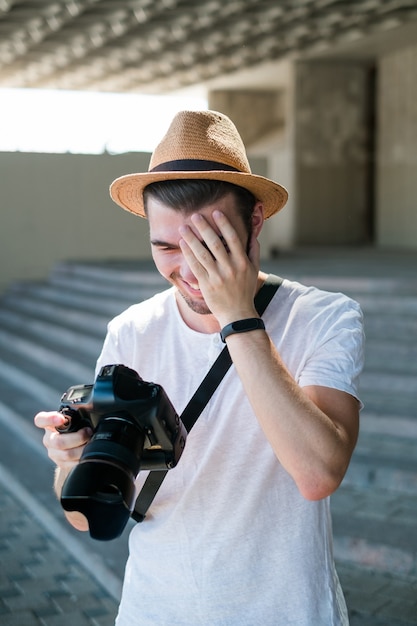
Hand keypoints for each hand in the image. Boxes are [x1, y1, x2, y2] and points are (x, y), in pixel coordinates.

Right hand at [34, 411, 91, 470]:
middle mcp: (49, 439)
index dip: (50, 419)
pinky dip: (82, 459)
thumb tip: (89, 409)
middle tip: (88, 432)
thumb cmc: (76, 429)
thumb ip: (76, 415)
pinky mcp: (61, 464)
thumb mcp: (74, 419)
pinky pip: (72, 464)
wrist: (75, 448)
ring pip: (67, 454)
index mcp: (50, 425)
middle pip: (59, 442)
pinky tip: (87, 454)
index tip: (61, 419)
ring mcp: (54, 453)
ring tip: (91, 443)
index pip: (41, 420)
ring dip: (82, 449)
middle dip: (78, 437)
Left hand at [179, 210, 259, 325]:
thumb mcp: (254, 270)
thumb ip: (253, 251)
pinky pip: (195, 267)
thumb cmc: (245, 290)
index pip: (233, 238)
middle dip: (204, 227)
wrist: (237, 314)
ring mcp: (217, 277)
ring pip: (202, 254)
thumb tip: (253, 234)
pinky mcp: (206, 285)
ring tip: (183, 227)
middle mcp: (230, 268)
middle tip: (195, 215)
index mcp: (242, 262)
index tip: (216, 212)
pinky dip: (188, 254)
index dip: (224, 224)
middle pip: (215, 243)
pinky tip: (182, 244)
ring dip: (191, 239)